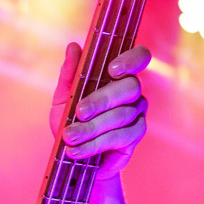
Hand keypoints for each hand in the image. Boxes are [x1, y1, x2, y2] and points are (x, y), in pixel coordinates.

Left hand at [49, 43, 150, 178]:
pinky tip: (77, 151)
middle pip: (130, 87)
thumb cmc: (70, 121)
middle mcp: (133, 91)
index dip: (131, 60)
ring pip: (121, 115)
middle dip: (102, 100)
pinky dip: (95, 144)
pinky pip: (120, 137)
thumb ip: (69, 74)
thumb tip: (73, 46)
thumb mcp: (64, 97)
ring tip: (69, 136)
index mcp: (118, 75)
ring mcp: (137, 113)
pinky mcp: (136, 136)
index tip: (112, 69)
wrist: (73, 156)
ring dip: (92, 128)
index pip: (139, 57)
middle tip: (79, 112)